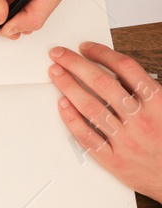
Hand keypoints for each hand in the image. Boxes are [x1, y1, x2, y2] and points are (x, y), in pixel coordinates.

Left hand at [50, 42, 161, 201]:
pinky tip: (62, 105)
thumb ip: (150, 90)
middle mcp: (141, 119)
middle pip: (102, 83)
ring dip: (68, 86)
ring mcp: (126, 140)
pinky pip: (87, 136)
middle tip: (59, 54)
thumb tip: (126, 70)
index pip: (126, 68)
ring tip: (55, 73)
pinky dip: (72, 119)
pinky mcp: (114, 159)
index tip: (86, 47)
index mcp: (159, 103)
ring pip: (90, 107)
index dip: (103, 54)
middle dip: (76, 64)